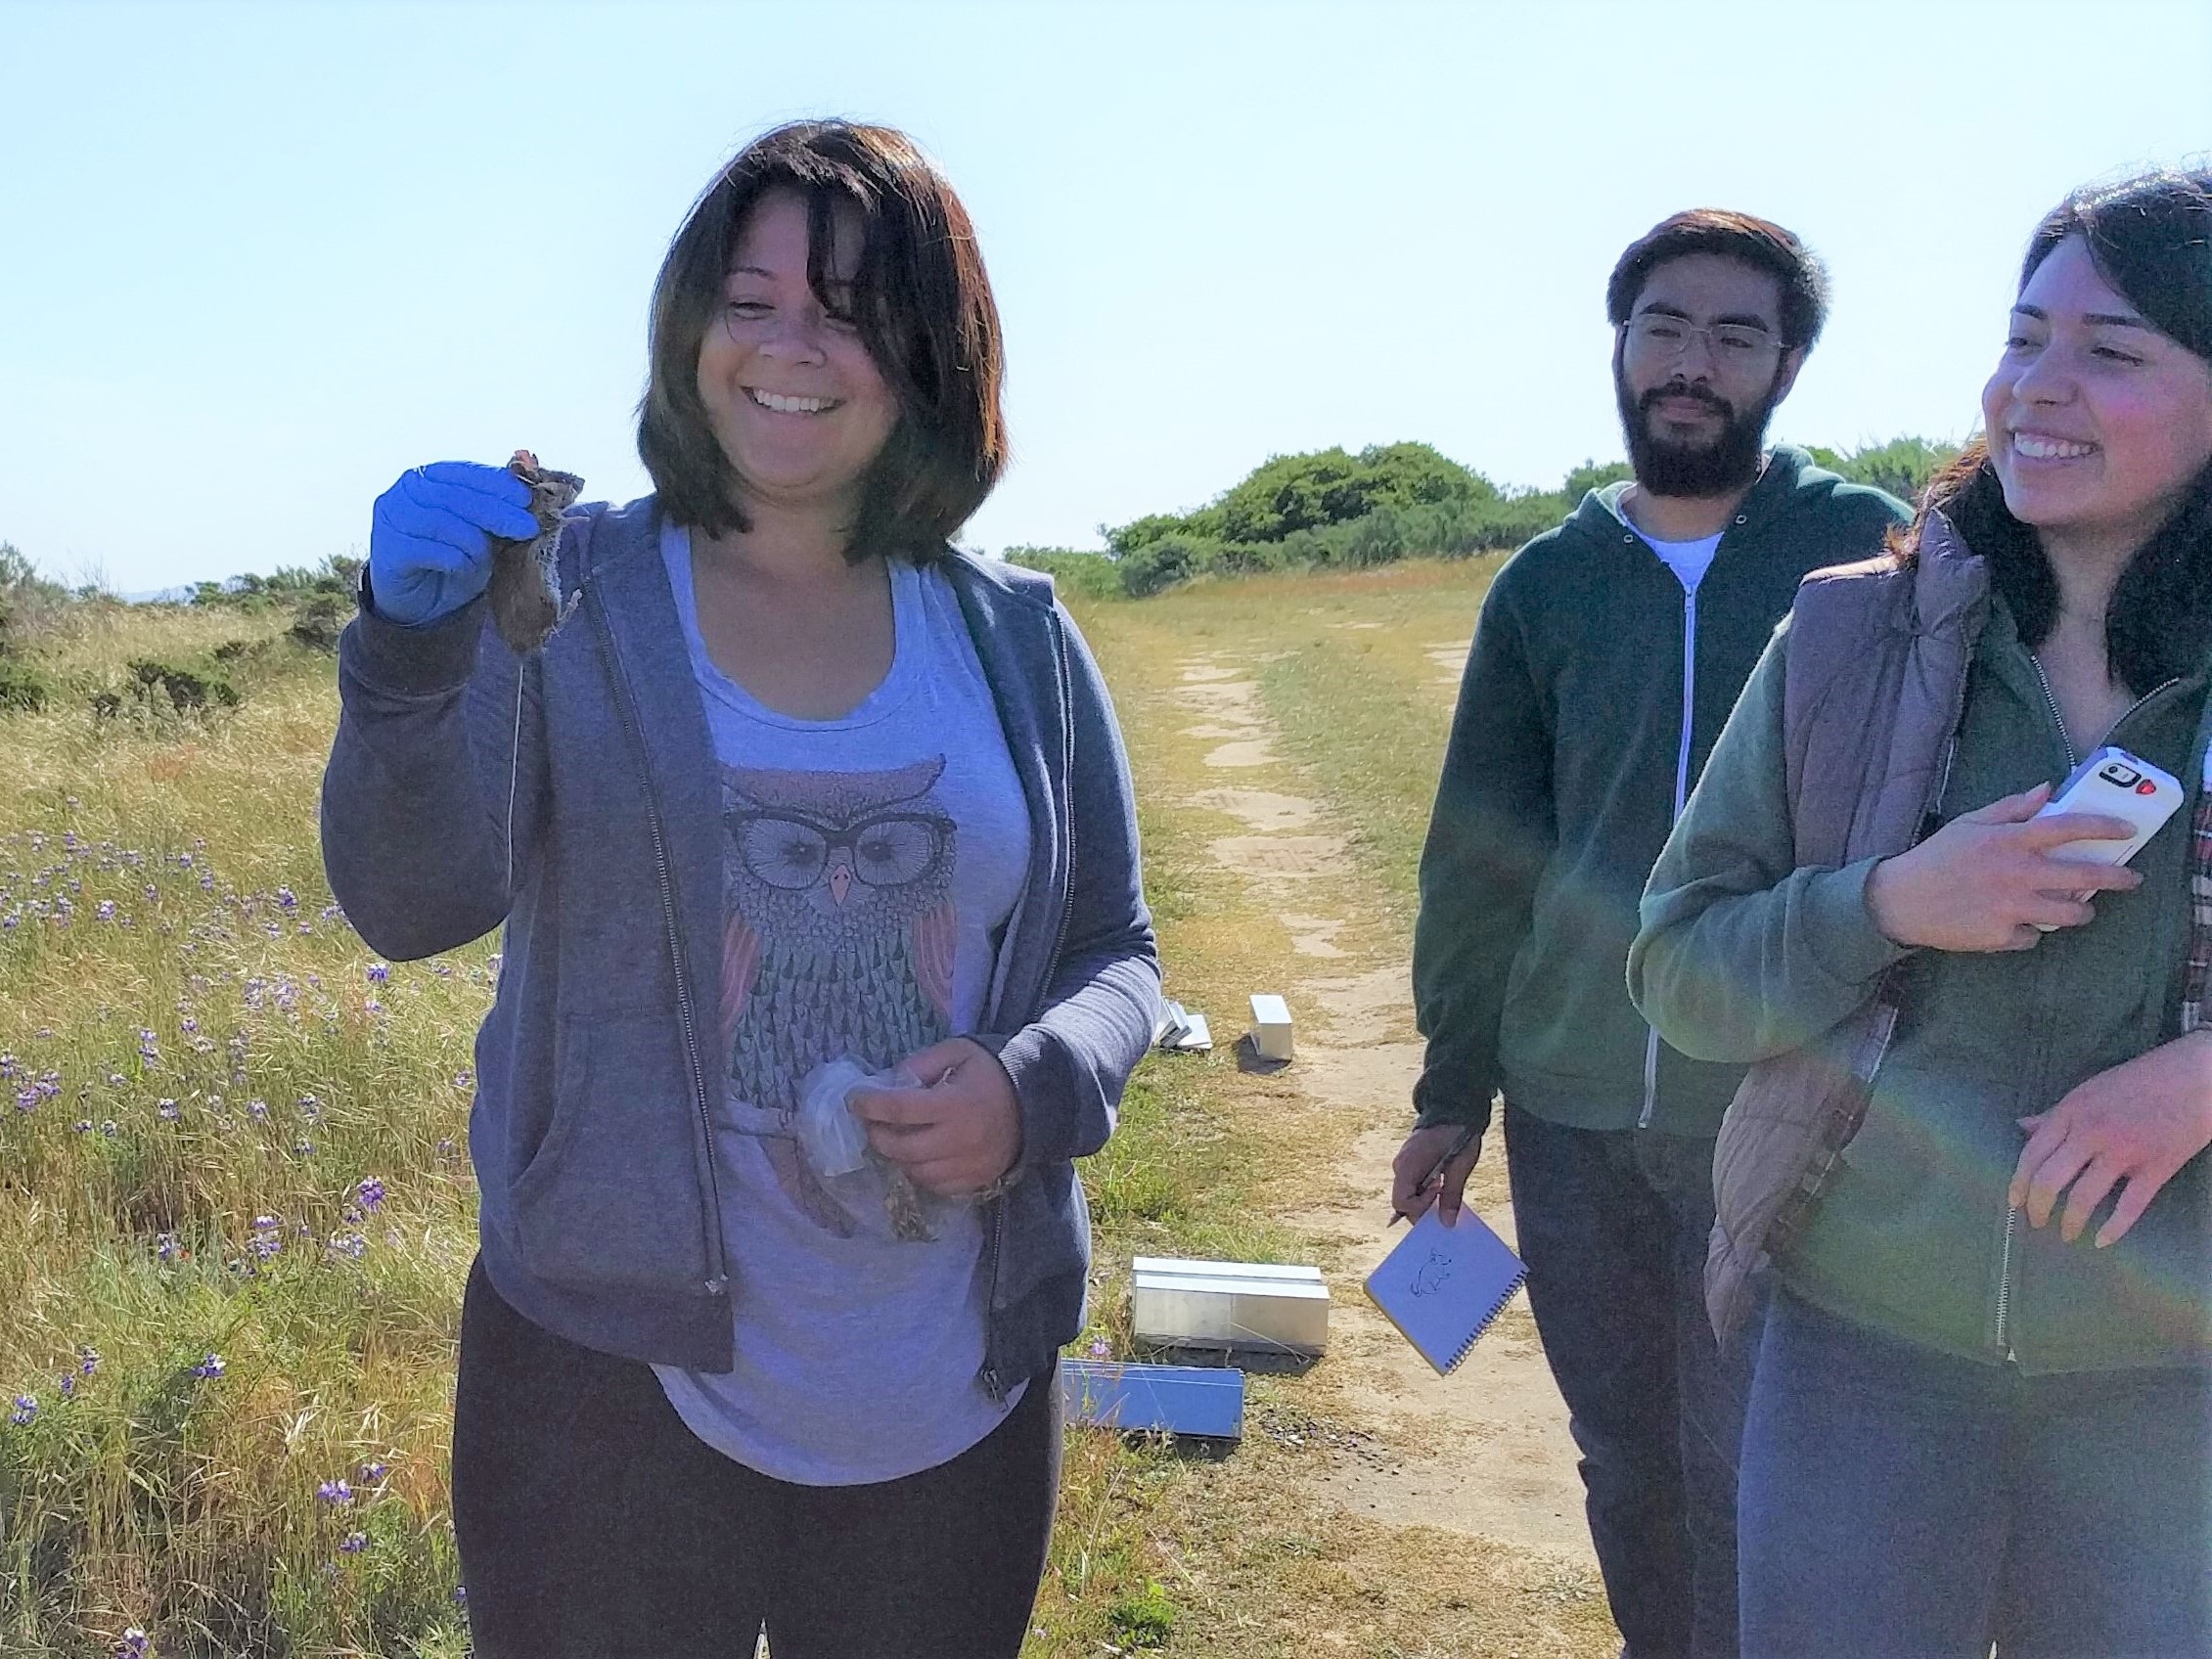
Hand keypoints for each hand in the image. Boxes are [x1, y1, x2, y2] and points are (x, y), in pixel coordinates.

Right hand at [368, 462, 540, 625]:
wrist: (416, 598)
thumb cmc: (451, 557)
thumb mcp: (479, 530)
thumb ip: (495, 510)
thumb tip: (529, 494)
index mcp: (430, 476)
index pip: (468, 472)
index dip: (499, 484)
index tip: (527, 501)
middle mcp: (407, 490)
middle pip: (457, 496)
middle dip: (497, 512)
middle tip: (527, 528)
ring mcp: (392, 517)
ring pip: (444, 523)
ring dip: (476, 544)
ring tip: (488, 559)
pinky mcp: (388, 549)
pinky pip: (431, 551)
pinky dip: (456, 561)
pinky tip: (464, 570)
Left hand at [848, 1037, 1021, 1197]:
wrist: (1037, 1102)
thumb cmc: (991, 1072)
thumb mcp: (958, 1052)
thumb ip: (921, 1063)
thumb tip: (889, 1083)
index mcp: (955, 1104)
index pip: (900, 1109)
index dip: (870, 1105)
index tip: (854, 1099)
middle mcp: (961, 1139)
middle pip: (902, 1148)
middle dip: (877, 1134)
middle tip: (871, 1122)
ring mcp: (969, 1165)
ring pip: (915, 1171)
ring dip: (897, 1156)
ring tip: (894, 1138)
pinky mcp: (976, 1181)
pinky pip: (936, 1186)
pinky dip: (920, 1172)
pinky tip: (918, 1155)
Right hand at [1390, 1123, 1482, 1226]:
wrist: (1453, 1110)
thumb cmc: (1457, 1136)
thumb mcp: (1459, 1168)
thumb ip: (1451, 1196)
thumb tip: (1447, 1223)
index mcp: (1407, 1166)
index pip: (1401, 1202)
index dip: (1421, 1206)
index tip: (1440, 1191)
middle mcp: (1399, 1166)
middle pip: (1403, 1202)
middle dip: (1423, 1207)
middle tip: (1444, 1197)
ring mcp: (1402, 1164)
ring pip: (1407, 1194)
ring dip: (1424, 1199)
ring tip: (1443, 1187)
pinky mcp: (1409, 1163)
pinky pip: (1411, 1185)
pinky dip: (1424, 1191)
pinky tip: (1439, 1183)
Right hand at [1864, 783, 2141, 952]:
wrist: (1900, 901)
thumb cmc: (1936, 858)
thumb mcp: (1969, 824)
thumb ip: (2011, 808)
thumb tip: (2047, 791)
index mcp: (2008, 841)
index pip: (2067, 827)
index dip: (2103, 826)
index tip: (2127, 830)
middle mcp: (2016, 874)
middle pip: (2084, 876)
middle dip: (2116, 878)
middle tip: (2129, 879)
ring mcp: (2011, 907)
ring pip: (2070, 914)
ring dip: (2081, 911)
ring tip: (2078, 909)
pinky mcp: (2002, 936)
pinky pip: (2034, 936)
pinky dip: (2030, 931)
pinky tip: (2015, 923)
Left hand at [2009, 1033, 2211, 1246]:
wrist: (2197, 1076)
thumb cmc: (2141, 1079)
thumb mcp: (2089, 1089)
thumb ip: (2056, 1113)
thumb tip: (2023, 1127)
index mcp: (2072, 1111)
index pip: (2032, 1153)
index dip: (2018, 1182)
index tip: (2014, 1201)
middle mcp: (2092, 1132)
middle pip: (2050, 1179)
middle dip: (2038, 1207)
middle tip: (2037, 1222)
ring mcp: (2125, 1151)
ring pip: (2084, 1197)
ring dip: (2070, 1222)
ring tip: (2067, 1234)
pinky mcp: (2157, 1167)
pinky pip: (2129, 1206)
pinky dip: (2113, 1229)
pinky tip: (2101, 1241)